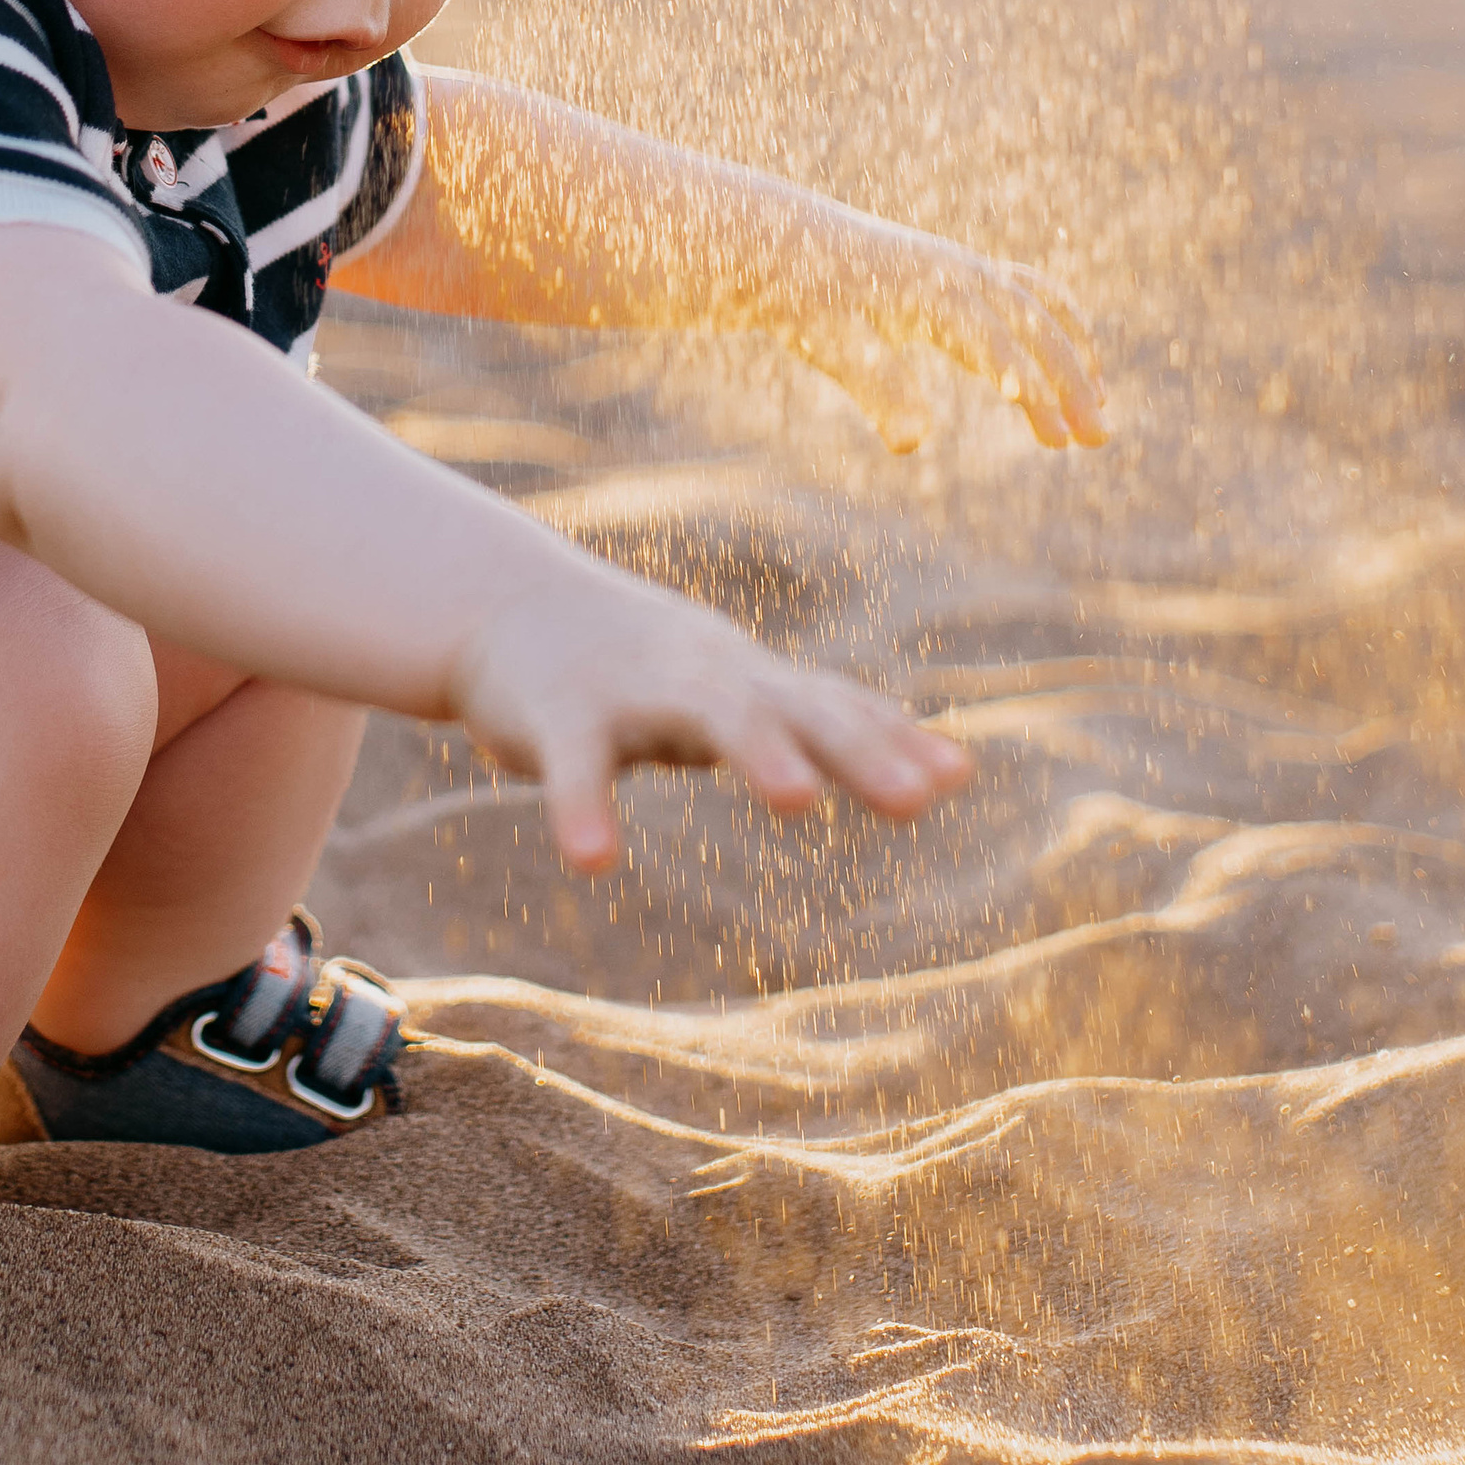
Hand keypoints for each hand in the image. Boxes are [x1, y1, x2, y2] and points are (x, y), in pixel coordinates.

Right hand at [451, 583, 972, 872]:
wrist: (507, 605)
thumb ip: (833, 726)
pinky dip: (583, 808)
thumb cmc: (647, 663)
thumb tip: (958, 771)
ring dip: (760, 750)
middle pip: (792, 709)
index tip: (956, 777)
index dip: (893, 741)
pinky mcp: (558, 715)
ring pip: (707, 713)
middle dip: (856, 750)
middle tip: (916, 800)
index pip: (833, 707)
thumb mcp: (742, 690)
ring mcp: (633, 690)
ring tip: (802, 802)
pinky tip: (593, 860)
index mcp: (749, 681)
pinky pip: (574, 765)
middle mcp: (706, 677)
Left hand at [782, 227, 1107, 454]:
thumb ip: (875, 386)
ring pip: (1041, 307)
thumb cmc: (804, 297)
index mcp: (934, 292)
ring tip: (1101, 408)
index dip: (1032, 392)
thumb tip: (913, 441)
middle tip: (1099, 440)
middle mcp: (961, 273)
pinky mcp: (961, 271)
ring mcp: (966, 267)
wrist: (783, 240)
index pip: (998, 347)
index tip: (1058, 439)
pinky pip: (1029, 291)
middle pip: (1034, 326)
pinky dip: (1059, 323)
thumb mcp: (829, 344)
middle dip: (1070, 382)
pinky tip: (1072, 362)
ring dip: (1076, 355)